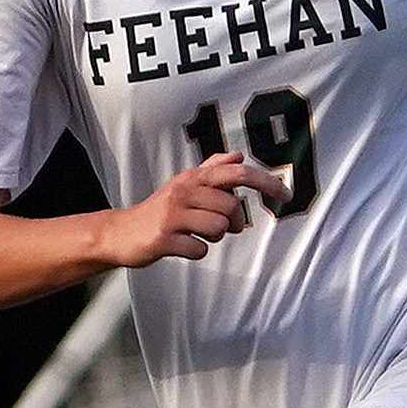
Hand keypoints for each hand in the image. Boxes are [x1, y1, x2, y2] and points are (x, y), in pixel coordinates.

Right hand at [103, 154, 290, 266]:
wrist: (121, 233)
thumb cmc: (159, 211)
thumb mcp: (183, 186)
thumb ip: (210, 170)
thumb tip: (236, 155)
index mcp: (192, 179)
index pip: (237, 173)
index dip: (265, 182)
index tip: (286, 194)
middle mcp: (183, 192)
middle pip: (231, 208)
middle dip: (231, 223)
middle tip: (216, 227)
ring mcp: (172, 215)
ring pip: (218, 229)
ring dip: (212, 238)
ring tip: (194, 234)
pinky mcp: (164, 238)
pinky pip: (199, 250)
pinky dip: (195, 252)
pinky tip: (181, 246)